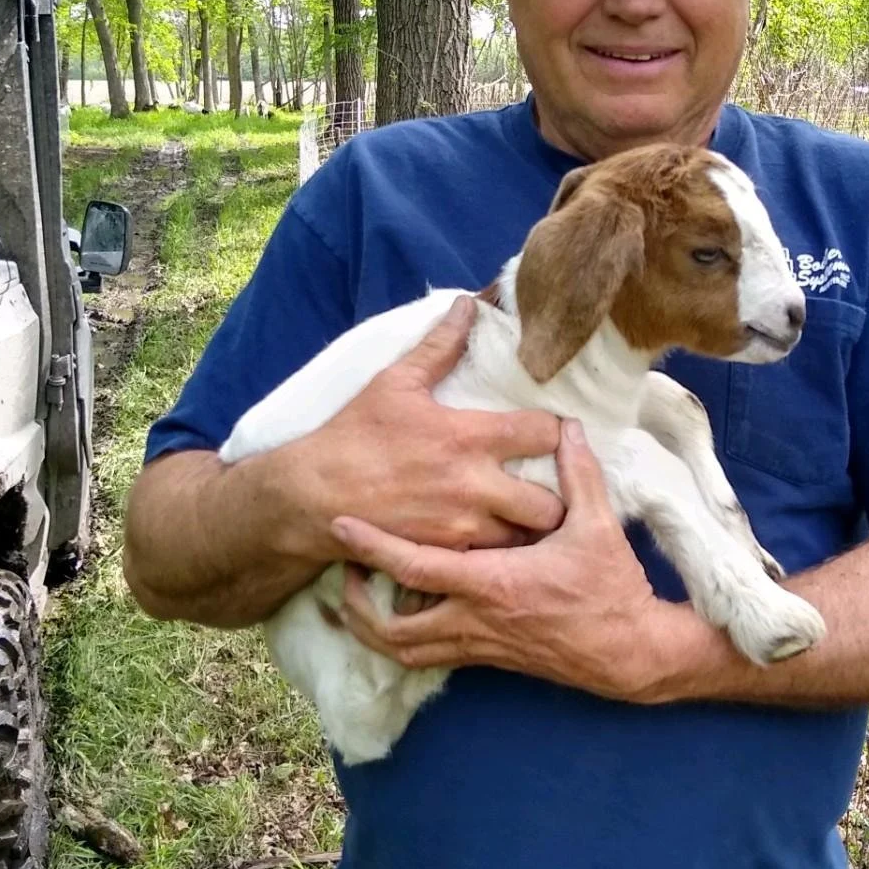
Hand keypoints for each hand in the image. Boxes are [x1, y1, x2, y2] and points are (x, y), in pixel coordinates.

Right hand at [287, 295, 563, 555]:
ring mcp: (462, 528)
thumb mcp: (394, 382)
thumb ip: (439, 346)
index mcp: (469, 437)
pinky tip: (493, 542)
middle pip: (551, 504)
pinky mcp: (445, 557)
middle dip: (556, 497)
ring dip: (529, 530)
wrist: (311, 496)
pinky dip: (499, 555)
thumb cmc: (354, 435)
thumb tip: (468, 305)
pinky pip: (491, 563)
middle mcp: (475, 487)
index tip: (548, 432)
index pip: (546, 434)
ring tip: (524, 517)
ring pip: (525, 539)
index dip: (556, 432)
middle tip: (547, 487)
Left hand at [329, 420, 697, 701]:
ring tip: (358, 599)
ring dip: (373, 631)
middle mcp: (475, 620)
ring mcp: (479, 644)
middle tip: (342, 571)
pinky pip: (431, 656)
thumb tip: (569, 428)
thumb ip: (578, 475)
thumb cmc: (611, 591)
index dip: (374, 547)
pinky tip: (404, 615)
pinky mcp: (489, 658)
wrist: (629, 653)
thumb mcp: (597, 528)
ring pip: (405, 652)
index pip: (417, 567)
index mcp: (492, 585)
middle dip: (355, 606)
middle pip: (392, 628)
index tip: (341, 526)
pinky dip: (406, 640)